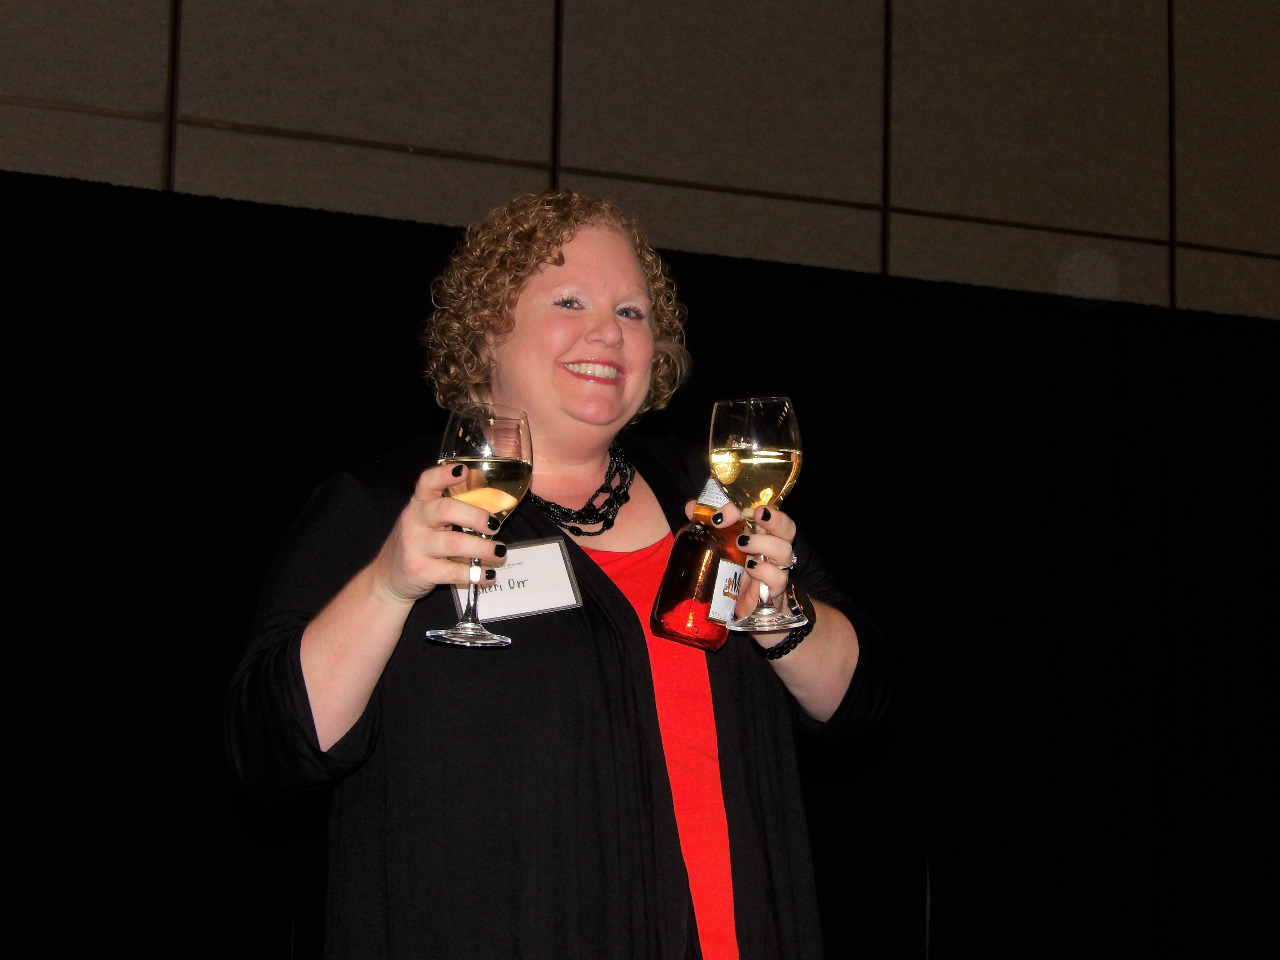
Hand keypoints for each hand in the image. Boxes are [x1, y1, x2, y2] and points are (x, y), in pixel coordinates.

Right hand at [370, 463, 508, 601]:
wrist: (388, 579)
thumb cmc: (417, 545)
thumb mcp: (425, 522)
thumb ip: (450, 511)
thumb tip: (493, 507)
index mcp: (418, 504)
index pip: (427, 482)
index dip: (445, 474)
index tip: (464, 470)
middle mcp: (414, 521)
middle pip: (446, 510)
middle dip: (476, 516)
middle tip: (495, 526)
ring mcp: (414, 546)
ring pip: (454, 543)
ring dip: (483, 548)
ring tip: (499, 552)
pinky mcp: (419, 571)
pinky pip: (452, 571)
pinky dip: (475, 574)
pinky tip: (488, 575)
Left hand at [686, 499, 798, 624]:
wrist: (742, 609)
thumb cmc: (734, 572)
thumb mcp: (720, 547)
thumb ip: (708, 526)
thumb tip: (691, 507)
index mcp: (761, 532)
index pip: (762, 511)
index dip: (744, 507)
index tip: (719, 516)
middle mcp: (772, 547)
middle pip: (787, 526)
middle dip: (774, 518)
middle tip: (757, 514)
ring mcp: (776, 568)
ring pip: (784, 550)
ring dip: (764, 543)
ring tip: (742, 543)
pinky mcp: (774, 589)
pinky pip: (779, 578)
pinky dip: (766, 571)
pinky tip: (751, 569)